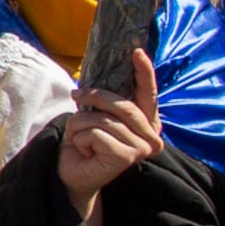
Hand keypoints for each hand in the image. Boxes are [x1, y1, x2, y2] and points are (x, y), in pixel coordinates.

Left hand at [57, 49, 163, 215]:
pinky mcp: (128, 157)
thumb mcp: (97, 114)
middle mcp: (152, 136)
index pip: (149, 93)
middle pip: (122, 105)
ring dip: (80, 125)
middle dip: (94, 97)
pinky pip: (96, 134)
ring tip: (80, 138)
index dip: (144, 72)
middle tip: (77, 95)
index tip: (136, 51)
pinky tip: (84, 151)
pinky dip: (80, 139)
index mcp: (148, 122)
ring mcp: (143, 148)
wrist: (72, 174)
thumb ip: (107, 99)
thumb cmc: (86, 141)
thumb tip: (104, 70)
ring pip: (103, 119)